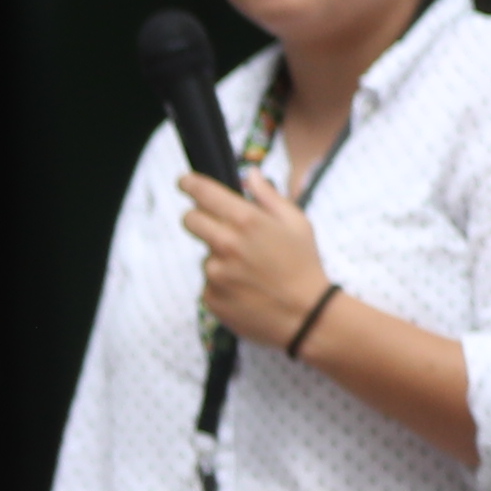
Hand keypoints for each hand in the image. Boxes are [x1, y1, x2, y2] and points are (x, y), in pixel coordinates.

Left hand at [178, 169, 332, 352]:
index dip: (189, 184)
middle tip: (215, 225)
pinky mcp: (210, 297)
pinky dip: (222, 284)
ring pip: (205, 255)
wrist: (306, 316)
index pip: (203, 194)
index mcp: (246, 220)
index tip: (184, 182)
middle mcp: (225, 244)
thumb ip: (268, 196)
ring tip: (250, 271)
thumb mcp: (296, 223)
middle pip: (190, 220)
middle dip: (198, 218)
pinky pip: (209, 283)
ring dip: (220, 258)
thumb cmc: (304, 266)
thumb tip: (250, 174)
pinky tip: (246, 290)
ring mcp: (215, 273)